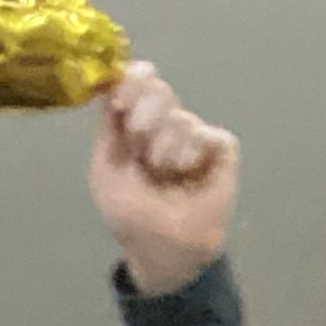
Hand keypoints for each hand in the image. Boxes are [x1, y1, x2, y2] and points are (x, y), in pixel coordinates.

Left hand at [88, 61, 237, 297]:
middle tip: (138, 135)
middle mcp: (164, 122)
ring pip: (178, 116)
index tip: (120, 95)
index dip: (130, 80)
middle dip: (145, 110)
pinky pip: (203, 133)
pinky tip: (186, 173)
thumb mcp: (106, 170)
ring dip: (162, 147)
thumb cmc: (131, 213)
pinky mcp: (219, 146)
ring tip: (162, 173)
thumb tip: (108, 85)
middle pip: (158, 89)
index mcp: (133, 124)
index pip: (135, 83)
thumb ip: (107, 129)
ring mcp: (193, 132)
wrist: (163, 245)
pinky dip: (188, 154)